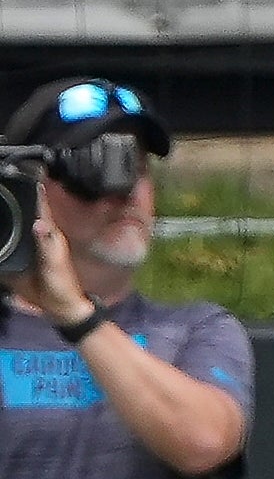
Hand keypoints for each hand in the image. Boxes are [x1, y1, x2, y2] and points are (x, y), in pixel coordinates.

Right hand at [10, 192, 92, 325]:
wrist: (56, 307)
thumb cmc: (62, 283)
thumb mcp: (56, 264)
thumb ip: (48, 245)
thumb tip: (39, 223)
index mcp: (48, 233)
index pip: (40, 206)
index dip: (34, 189)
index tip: (25, 171)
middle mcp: (35, 235)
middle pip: (21, 211)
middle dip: (12, 197)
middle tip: (2, 182)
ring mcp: (23, 245)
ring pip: (10, 224)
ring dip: (1, 214)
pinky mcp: (12, 257)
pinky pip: (2, 242)